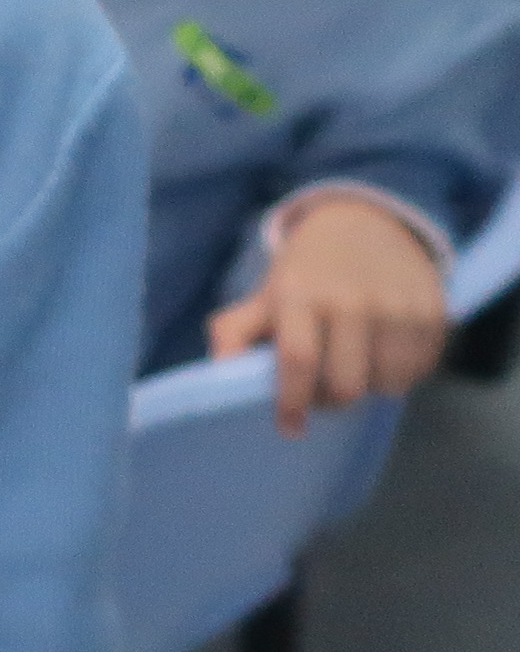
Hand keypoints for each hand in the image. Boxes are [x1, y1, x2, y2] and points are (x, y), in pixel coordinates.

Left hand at [208, 192, 448, 433]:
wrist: (365, 225)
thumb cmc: (306, 274)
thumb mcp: (265, 295)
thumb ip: (234, 332)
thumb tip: (218, 373)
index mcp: (301, 293)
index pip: (298, 359)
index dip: (292, 401)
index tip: (289, 425)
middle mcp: (352, 299)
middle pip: (347, 385)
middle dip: (330, 399)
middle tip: (321, 389)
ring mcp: (398, 306)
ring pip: (387, 385)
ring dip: (368, 386)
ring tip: (353, 363)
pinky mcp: (433, 313)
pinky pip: (419, 371)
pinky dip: (400, 373)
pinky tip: (382, 351)